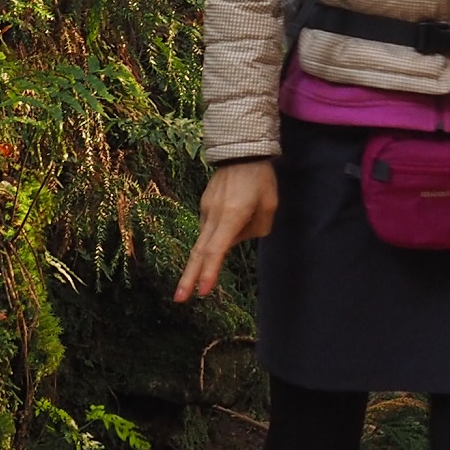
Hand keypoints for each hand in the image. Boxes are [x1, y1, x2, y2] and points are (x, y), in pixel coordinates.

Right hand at [175, 160, 278, 301]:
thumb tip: (241, 239)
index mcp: (231, 216)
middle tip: (179, 299)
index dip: (210, 272)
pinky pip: (210, 226)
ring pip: (205, 239)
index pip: (217, 250)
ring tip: (221, 253)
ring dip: (207, 257)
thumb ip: (258, 229)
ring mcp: (206, 209)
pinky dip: (217, 236)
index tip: (202, 292)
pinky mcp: (205, 204)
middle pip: (199, 252)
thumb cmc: (261, 178)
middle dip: (189, 277)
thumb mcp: (270, 205)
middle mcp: (213, 215)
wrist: (241, 149)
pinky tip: (234, 220)